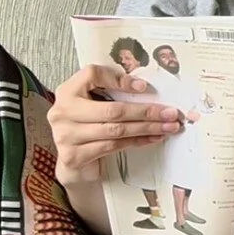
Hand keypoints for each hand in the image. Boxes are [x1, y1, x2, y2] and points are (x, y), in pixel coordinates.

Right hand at [47, 65, 181, 183]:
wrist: (70, 159)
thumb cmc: (86, 123)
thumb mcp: (93, 101)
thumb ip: (110, 90)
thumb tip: (142, 87)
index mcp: (68, 91)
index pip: (92, 75)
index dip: (119, 79)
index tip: (144, 87)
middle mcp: (63, 112)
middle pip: (112, 109)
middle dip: (146, 111)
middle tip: (171, 113)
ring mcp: (66, 136)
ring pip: (116, 130)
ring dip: (147, 128)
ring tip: (168, 127)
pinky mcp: (74, 156)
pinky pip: (113, 147)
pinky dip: (137, 141)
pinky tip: (153, 138)